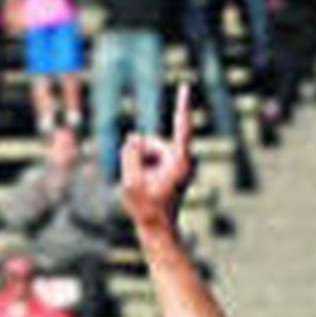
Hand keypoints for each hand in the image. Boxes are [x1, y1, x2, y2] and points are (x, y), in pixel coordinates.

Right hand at [120, 80, 193, 230]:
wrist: (158, 230)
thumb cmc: (147, 208)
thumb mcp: (130, 180)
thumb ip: (130, 153)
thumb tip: (133, 138)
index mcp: (179, 161)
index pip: (181, 127)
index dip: (181, 105)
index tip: (186, 86)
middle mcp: (182, 160)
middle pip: (153, 141)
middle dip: (139, 154)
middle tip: (139, 181)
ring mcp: (177, 164)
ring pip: (149, 148)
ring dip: (139, 162)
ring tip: (143, 185)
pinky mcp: (171, 168)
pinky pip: (150, 156)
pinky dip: (142, 166)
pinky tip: (144, 184)